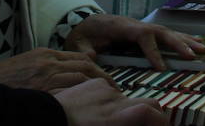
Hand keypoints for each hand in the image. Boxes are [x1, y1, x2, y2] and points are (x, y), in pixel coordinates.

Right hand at [0, 47, 111, 91]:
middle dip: (102, 77)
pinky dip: (79, 95)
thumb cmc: (7, 77)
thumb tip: (80, 64)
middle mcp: (49, 62)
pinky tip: (87, 103)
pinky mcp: (42, 90)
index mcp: (47, 54)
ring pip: (79, 77)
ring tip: (106, 96)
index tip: (106, 78)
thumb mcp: (31, 61)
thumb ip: (53, 62)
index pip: (80, 58)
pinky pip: (67, 91)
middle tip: (114, 88)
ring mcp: (46, 76)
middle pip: (84, 66)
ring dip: (95, 86)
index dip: (97, 68)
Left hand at [54, 77, 169, 125]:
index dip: (163, 122)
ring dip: (126, 111)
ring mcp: (105, 89)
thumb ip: (126, 122)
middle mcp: (116, 101)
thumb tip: (138, 121)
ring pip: (126, 100)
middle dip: (155, 115)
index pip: (153, 114)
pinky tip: (96, 111)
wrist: (41, 116)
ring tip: (113, 121)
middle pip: (148, 103)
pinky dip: (110, 102)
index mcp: (118, 117)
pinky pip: (109, 92)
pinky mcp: (93, 82)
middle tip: (151, 125)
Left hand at [65, 15, 204, 70]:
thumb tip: (93, 56)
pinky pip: (165, 35)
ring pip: (167, 32)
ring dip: (185, 40)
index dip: (154, 51)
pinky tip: (195, 43)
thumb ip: (85, 50)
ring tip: (203, 49)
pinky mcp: (144, 31)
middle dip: (178, 43)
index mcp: (122, 27)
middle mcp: (136, 24)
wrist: (83, 21)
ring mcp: (141, 26)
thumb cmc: (83, 34)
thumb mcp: (78, 43)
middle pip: (161, 31)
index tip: (162, 68)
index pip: (143, 36)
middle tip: (193, 55)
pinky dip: (181, 39)